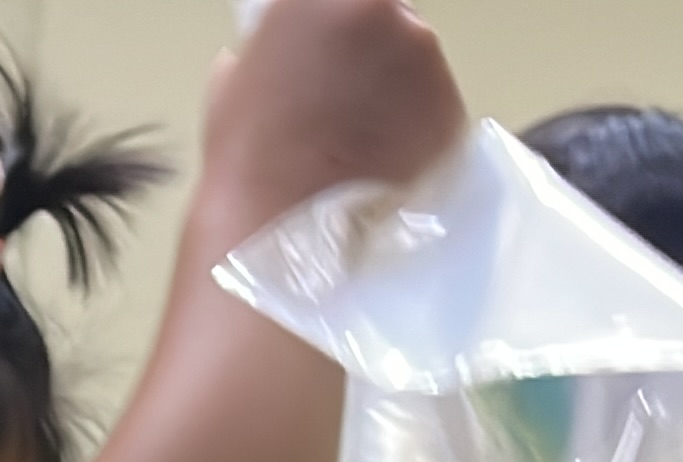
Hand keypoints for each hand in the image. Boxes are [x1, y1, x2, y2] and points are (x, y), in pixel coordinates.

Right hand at [205, 0, 463, 225]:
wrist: (283, 220)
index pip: (344, 1)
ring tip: (361, 135)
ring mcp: (424, 59)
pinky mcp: (450, 105)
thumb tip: (272, 60)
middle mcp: (382, 13)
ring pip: (415, 61)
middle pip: (387, 18)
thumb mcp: (232, 86)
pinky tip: (382, 155)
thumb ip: (268, 54)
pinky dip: (415, 125)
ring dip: (396, 87)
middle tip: (343, 96)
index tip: (329, 45)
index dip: (339, 21)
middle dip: (371, 50)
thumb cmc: (247, 155)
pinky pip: (434, 106)